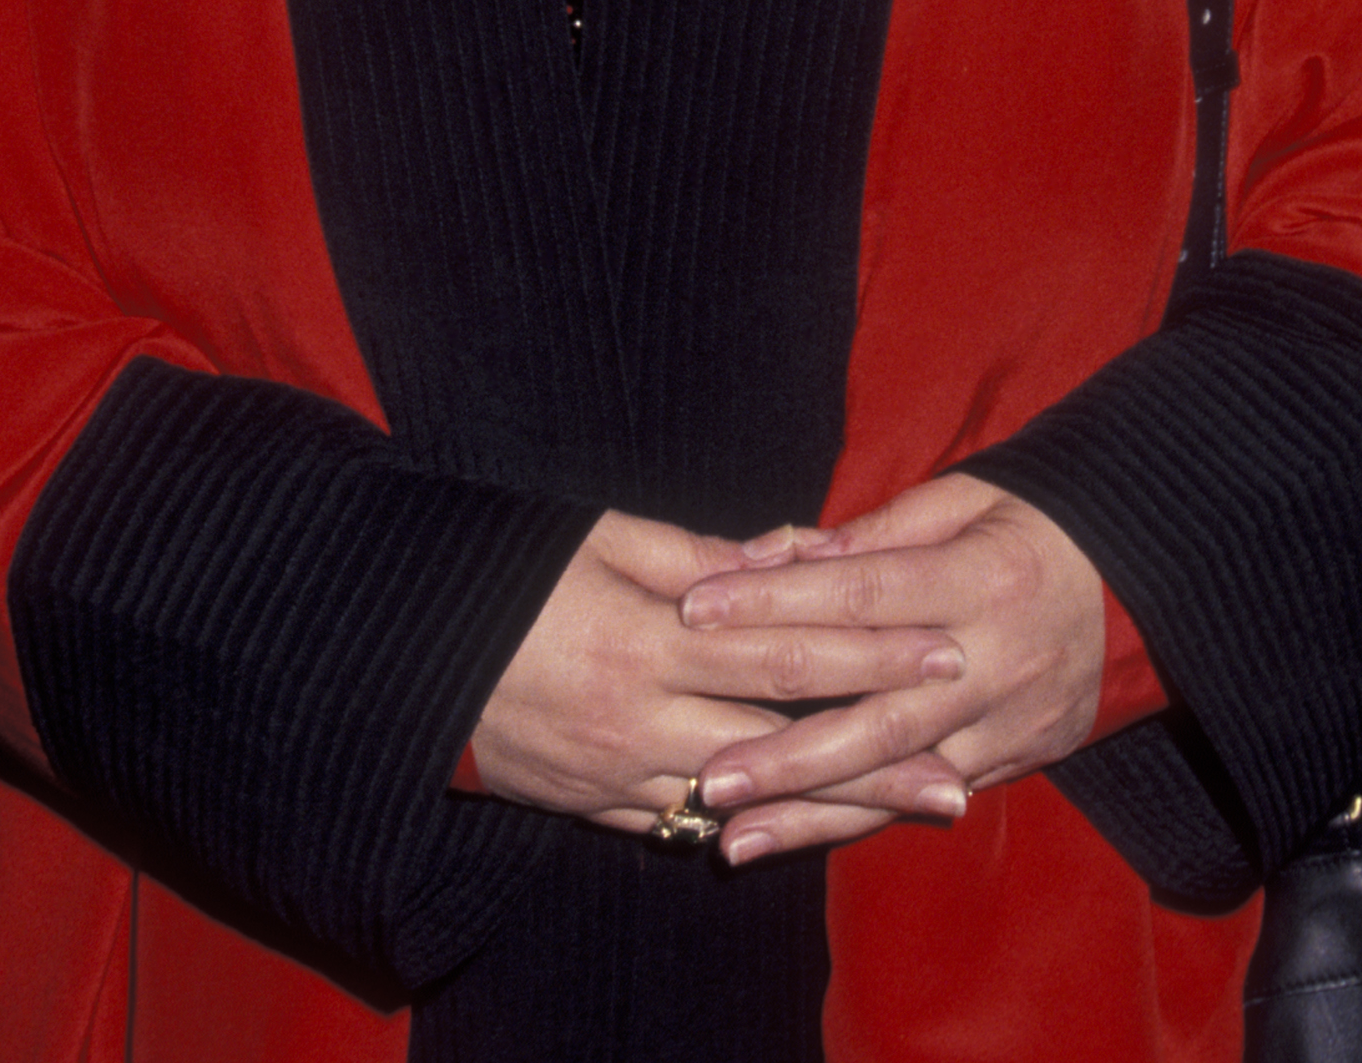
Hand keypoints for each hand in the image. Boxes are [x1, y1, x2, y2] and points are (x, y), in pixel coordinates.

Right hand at [471, 505, 969, 833]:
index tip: (944, 653)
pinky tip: (812, 826)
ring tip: (918, 806)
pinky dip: (757, 824)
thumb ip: (701, 554)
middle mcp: (645, 717)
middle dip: (881, 748)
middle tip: (961, 758)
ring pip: (753, 797)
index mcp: (653, 638)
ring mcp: (621, 774)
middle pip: (786, 738)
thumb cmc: (509, 572)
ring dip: (839, 803)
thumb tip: (791, 557)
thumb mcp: (602, 536)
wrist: (400, 653)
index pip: (787, 651)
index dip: (871, 654)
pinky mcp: (595, 807)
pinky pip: (689, 824)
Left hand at [680, 475, 1104, 863]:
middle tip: (707, 773)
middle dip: (787, 750)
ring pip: (899, 777)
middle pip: (877, 713)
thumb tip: (774, 552)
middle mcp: (993, 662)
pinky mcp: (1017, 758)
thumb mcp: (963, 499)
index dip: (776, 603)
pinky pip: (931, 794)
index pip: (859, 594)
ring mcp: (1008, 722)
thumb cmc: (1034, 522)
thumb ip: (870, 533)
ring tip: (734, 835)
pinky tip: (803, 837)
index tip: (697, 610)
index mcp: (978, 579)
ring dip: (814, 811)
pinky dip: (866, 817)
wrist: (1145, 579)